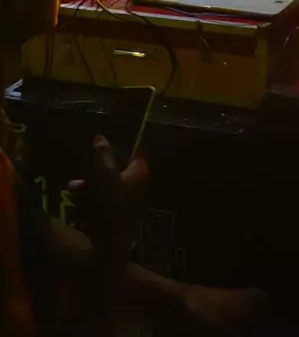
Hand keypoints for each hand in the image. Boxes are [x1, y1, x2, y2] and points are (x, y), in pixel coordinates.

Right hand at [69, 135, 148, 261]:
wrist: (111, 247)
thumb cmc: (111, 204)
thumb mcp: (105, 174)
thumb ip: (103, 154)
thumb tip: (100, 137)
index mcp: (140, 173)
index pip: (135, 151)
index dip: (121, 145)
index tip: (103, 143)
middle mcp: (138, 186)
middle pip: (116, 170)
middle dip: (94, 172)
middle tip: (78, 176)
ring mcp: (129, 203)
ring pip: (106, 187)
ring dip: (88, 188)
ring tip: (73, 191)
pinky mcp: (119, 218)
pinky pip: (103, 204)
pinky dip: (90, 202)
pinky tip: (77, 207)